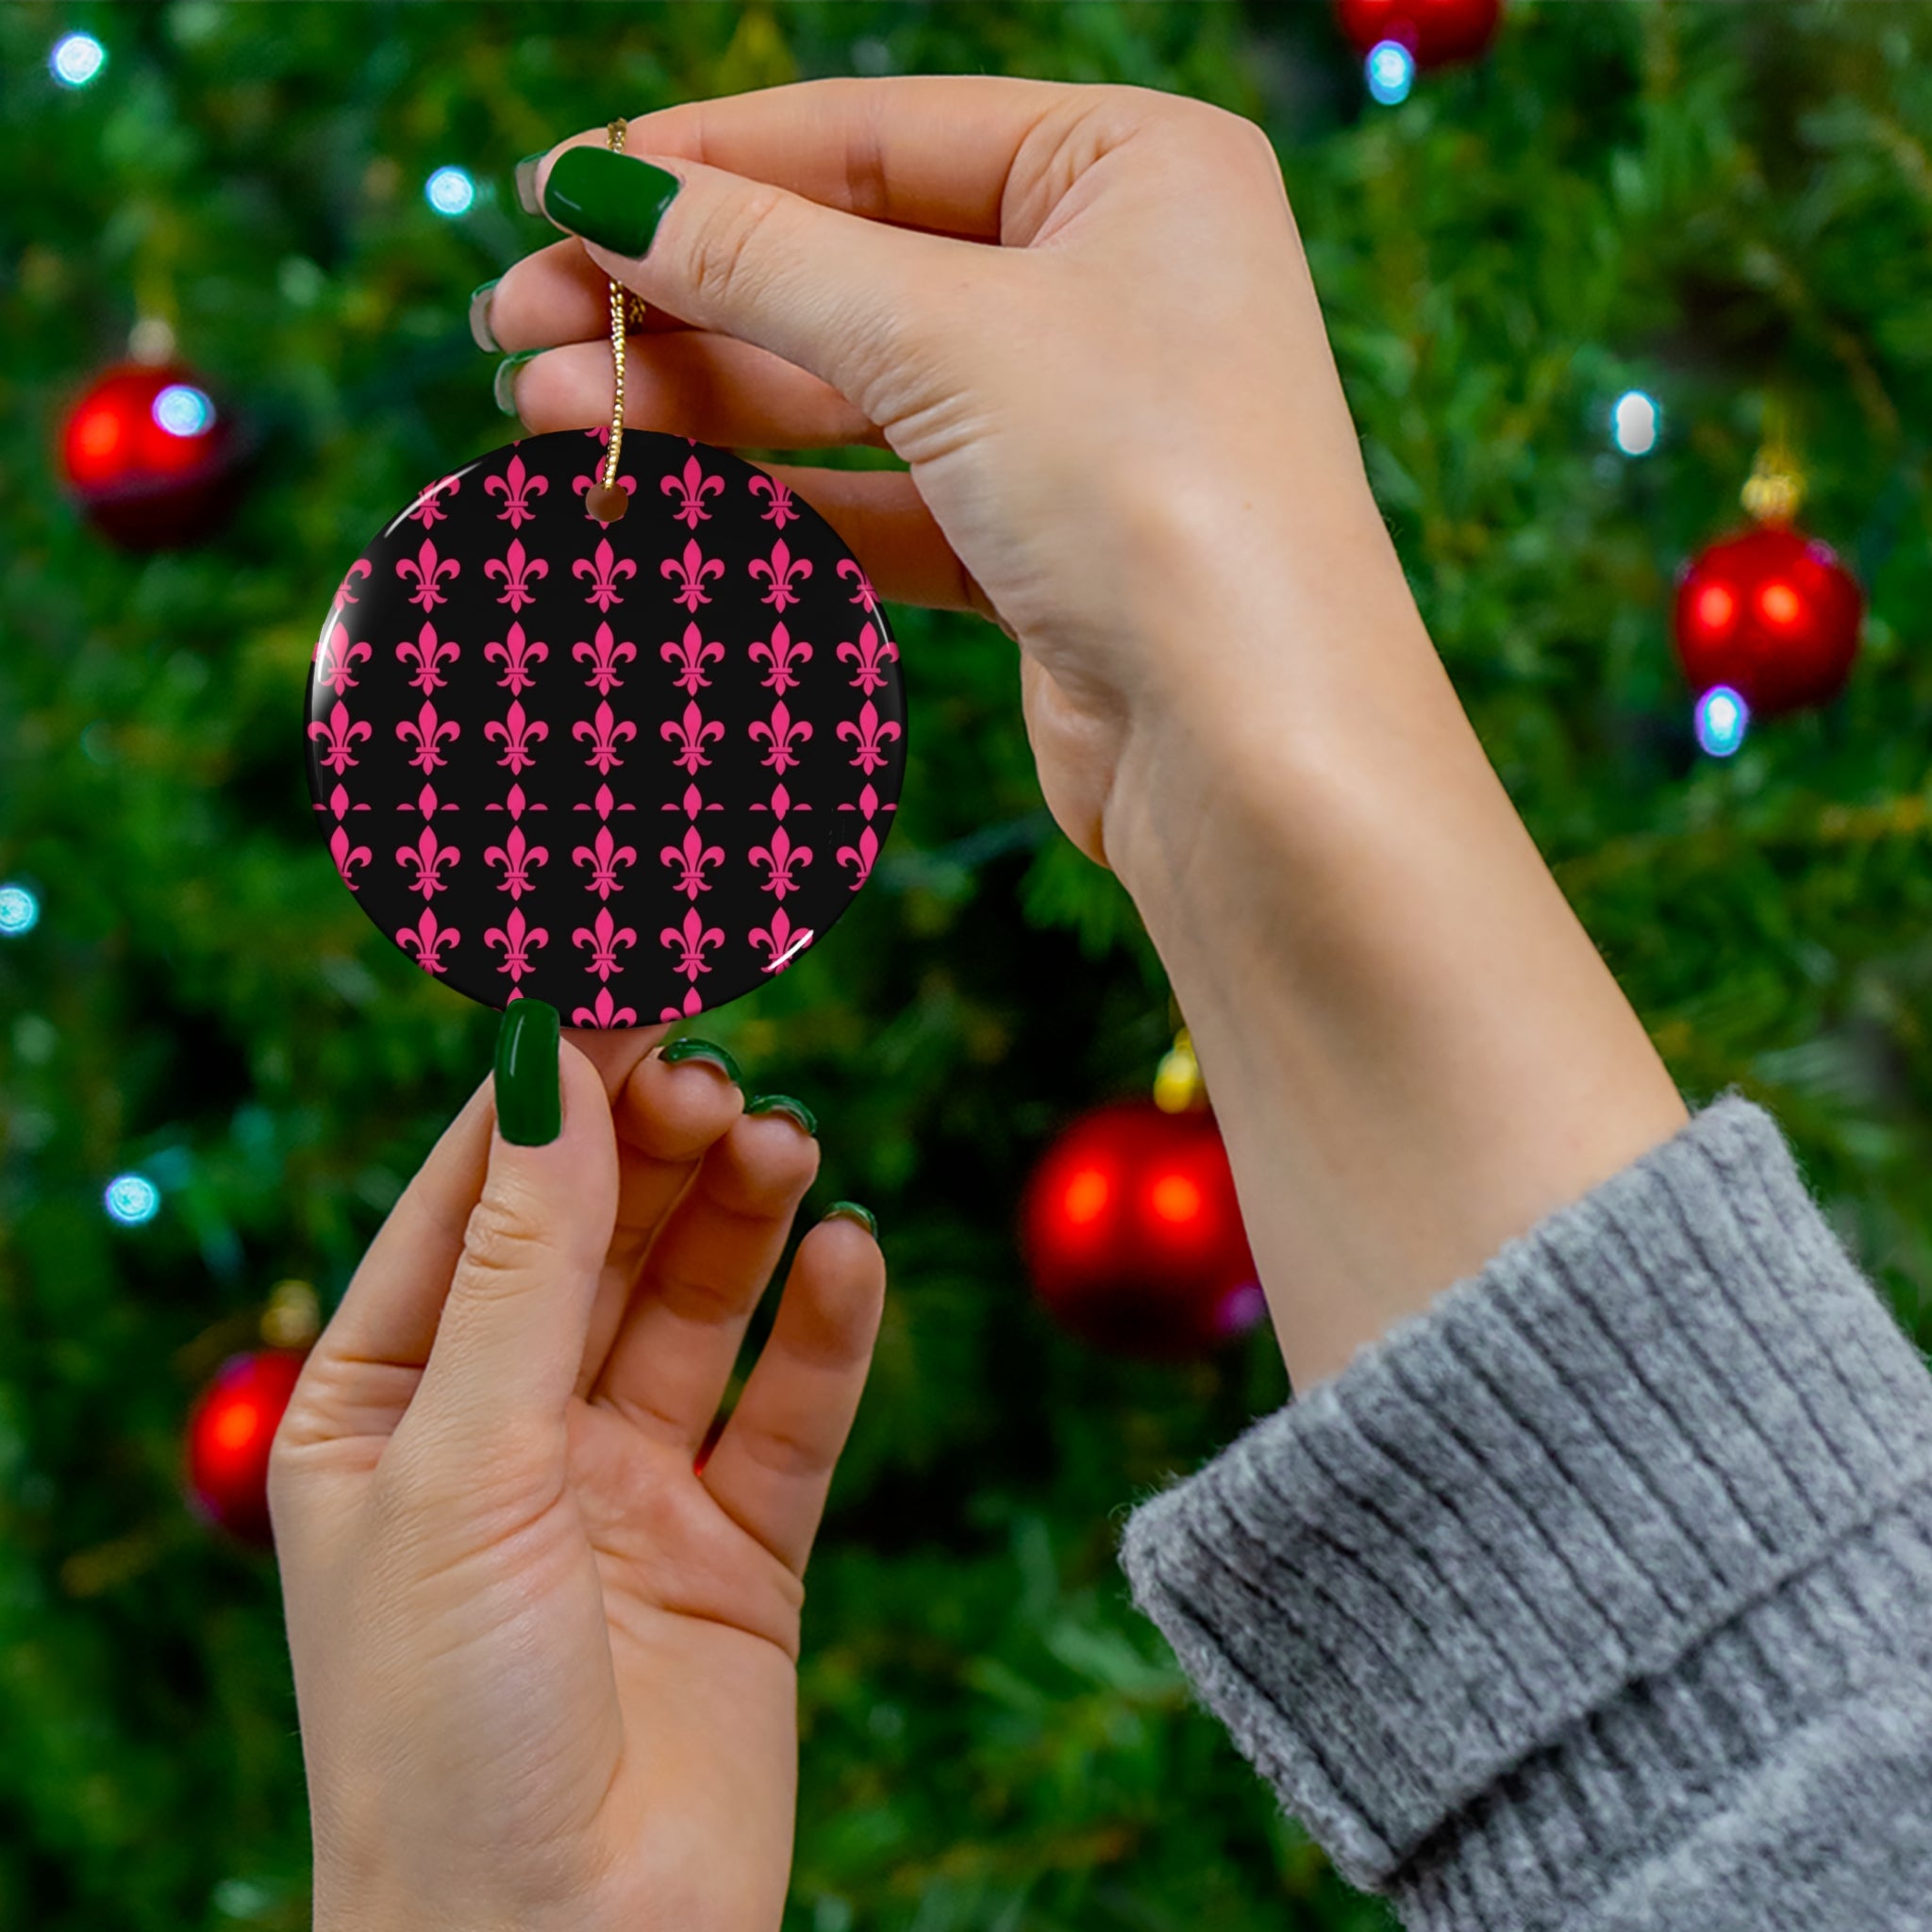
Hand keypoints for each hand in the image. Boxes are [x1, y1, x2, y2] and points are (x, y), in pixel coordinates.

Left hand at [270, 1021, 883, 1931]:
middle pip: (596, 1232)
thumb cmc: (443, 1731)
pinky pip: (790, 1408)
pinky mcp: (738, 1549)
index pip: (475, 1195)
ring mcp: (627, 1486)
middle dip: (653, 1143)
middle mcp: (508, 1430)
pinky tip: (850, 1257)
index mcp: (387, 1404)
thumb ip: (524, 1262)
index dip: (550, 1083)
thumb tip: (552, 1062)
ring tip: (782, 1144)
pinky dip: (825, 1328)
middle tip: (717, 1069)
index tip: (625, 975)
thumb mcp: (462, 1466)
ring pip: (697, 1302)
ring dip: (741, 1214)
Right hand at [483, 75, 1404, 883]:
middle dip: (679, 298)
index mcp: (1134, 167)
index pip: (875, 135)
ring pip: (853, 391)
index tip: (553, 191)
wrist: (1255, 752)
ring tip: (544, 416)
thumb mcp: (943, 337)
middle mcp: (1116, 283)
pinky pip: (882, 499)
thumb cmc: (1151, 494)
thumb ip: (762, 258)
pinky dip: (772, 500)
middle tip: (514, 325)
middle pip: (850, 265)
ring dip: (700, 404)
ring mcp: (1080, 423)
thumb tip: (600, 188)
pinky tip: (651, 498)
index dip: (703, 162)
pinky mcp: (1045, 549)